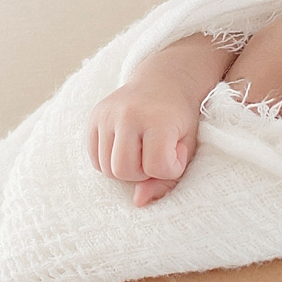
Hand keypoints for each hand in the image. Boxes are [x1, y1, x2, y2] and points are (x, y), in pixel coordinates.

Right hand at [88, 80, 197, 206]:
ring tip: (141, 151)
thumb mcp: (186, 146)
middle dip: (141, 173)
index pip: (156, 166)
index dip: (169, 169)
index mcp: (157, 118)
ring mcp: (107, 114)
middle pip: (123, 170)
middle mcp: (128, 114)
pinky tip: (126, 147)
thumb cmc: (180, 118)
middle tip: (155, 155)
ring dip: (125, 169)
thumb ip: (167, 179)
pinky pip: (94, 158)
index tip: (176, 153)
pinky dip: (110, 161)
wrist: (165, 80)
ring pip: (106, 168)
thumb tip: (137, 202)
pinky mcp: (94, 117)